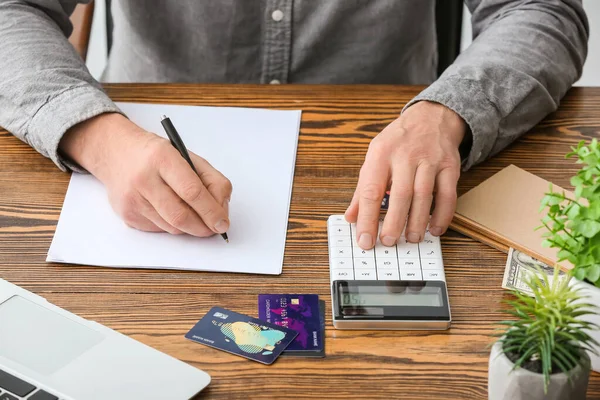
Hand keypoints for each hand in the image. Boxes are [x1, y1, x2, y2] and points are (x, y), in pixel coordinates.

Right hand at [59, 113, 231, 236]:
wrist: (116, 153)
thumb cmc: (157, 155)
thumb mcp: (188, 157)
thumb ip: (212, 180)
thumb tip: (222, 210)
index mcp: (163, 158)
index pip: (192, 191)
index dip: (211, 211)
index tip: (222, 223)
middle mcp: (143, 179)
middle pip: (180, 215)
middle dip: (203, 227)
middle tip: (214, 228)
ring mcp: (132, 199)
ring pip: (172, 227)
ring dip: (189, 227)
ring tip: (194, 214)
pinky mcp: (127, 215)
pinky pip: (160, 229)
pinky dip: (173, 225)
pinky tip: (170, 210)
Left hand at [345, 101, 465, 248]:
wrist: (431, 117)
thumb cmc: (398, 142)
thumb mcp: (375, 157)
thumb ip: (363, 189)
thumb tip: (350, 217)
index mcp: (381, 154)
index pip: (371, 191)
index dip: (367, 218)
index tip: (365, 240)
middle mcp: (405, 155)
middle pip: (400, 195)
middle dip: (394, 222)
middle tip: (389, 241)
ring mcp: (430, 160)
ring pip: (424, 195)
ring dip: (417, 221)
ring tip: (411, 238)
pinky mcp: (450, 165)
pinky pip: (448, 195)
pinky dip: (442, 215)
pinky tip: (435, 229)